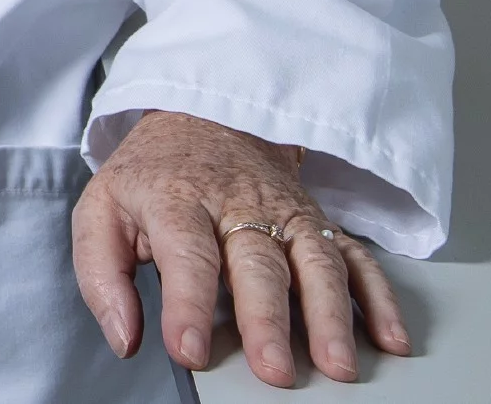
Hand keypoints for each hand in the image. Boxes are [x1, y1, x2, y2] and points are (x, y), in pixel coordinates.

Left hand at [71, 110, 412, 385]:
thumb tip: (124, 337)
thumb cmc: (151, 177)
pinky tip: (389, 338)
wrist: (201, 118)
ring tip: (336, 366)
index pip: (186, 252)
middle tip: (274, 371)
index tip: (192, 350)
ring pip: (316, 261)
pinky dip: (379, 298)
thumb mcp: (102, 209)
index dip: (188, 304)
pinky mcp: (318, 222)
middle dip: (268, 320)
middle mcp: (237, 206)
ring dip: (331, 317)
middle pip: (258, 262)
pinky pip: (356, 258)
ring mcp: (285, 213)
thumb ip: (101, 276)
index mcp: (177, 199)